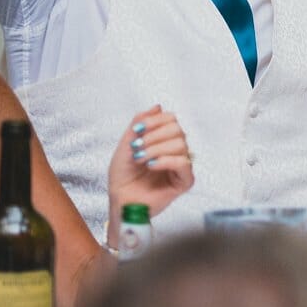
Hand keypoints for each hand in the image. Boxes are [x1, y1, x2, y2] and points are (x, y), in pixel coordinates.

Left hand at [107, 106, 193, 220]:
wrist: (120, 200)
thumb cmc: (122, 177)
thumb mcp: (125, 144)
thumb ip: (139, 124)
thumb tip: (157, 106)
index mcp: (163, 140)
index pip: (171, 119)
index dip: (154, 121)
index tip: (136, 130)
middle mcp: (175, 151)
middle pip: (177, 129)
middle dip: (154, 136)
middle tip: (137, 148)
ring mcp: (181, 165)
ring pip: (180, 144)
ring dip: (156, 149)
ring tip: (141, 159)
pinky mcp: (185, 181)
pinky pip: (183, 163)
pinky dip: (165, 161)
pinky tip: (151, 166)